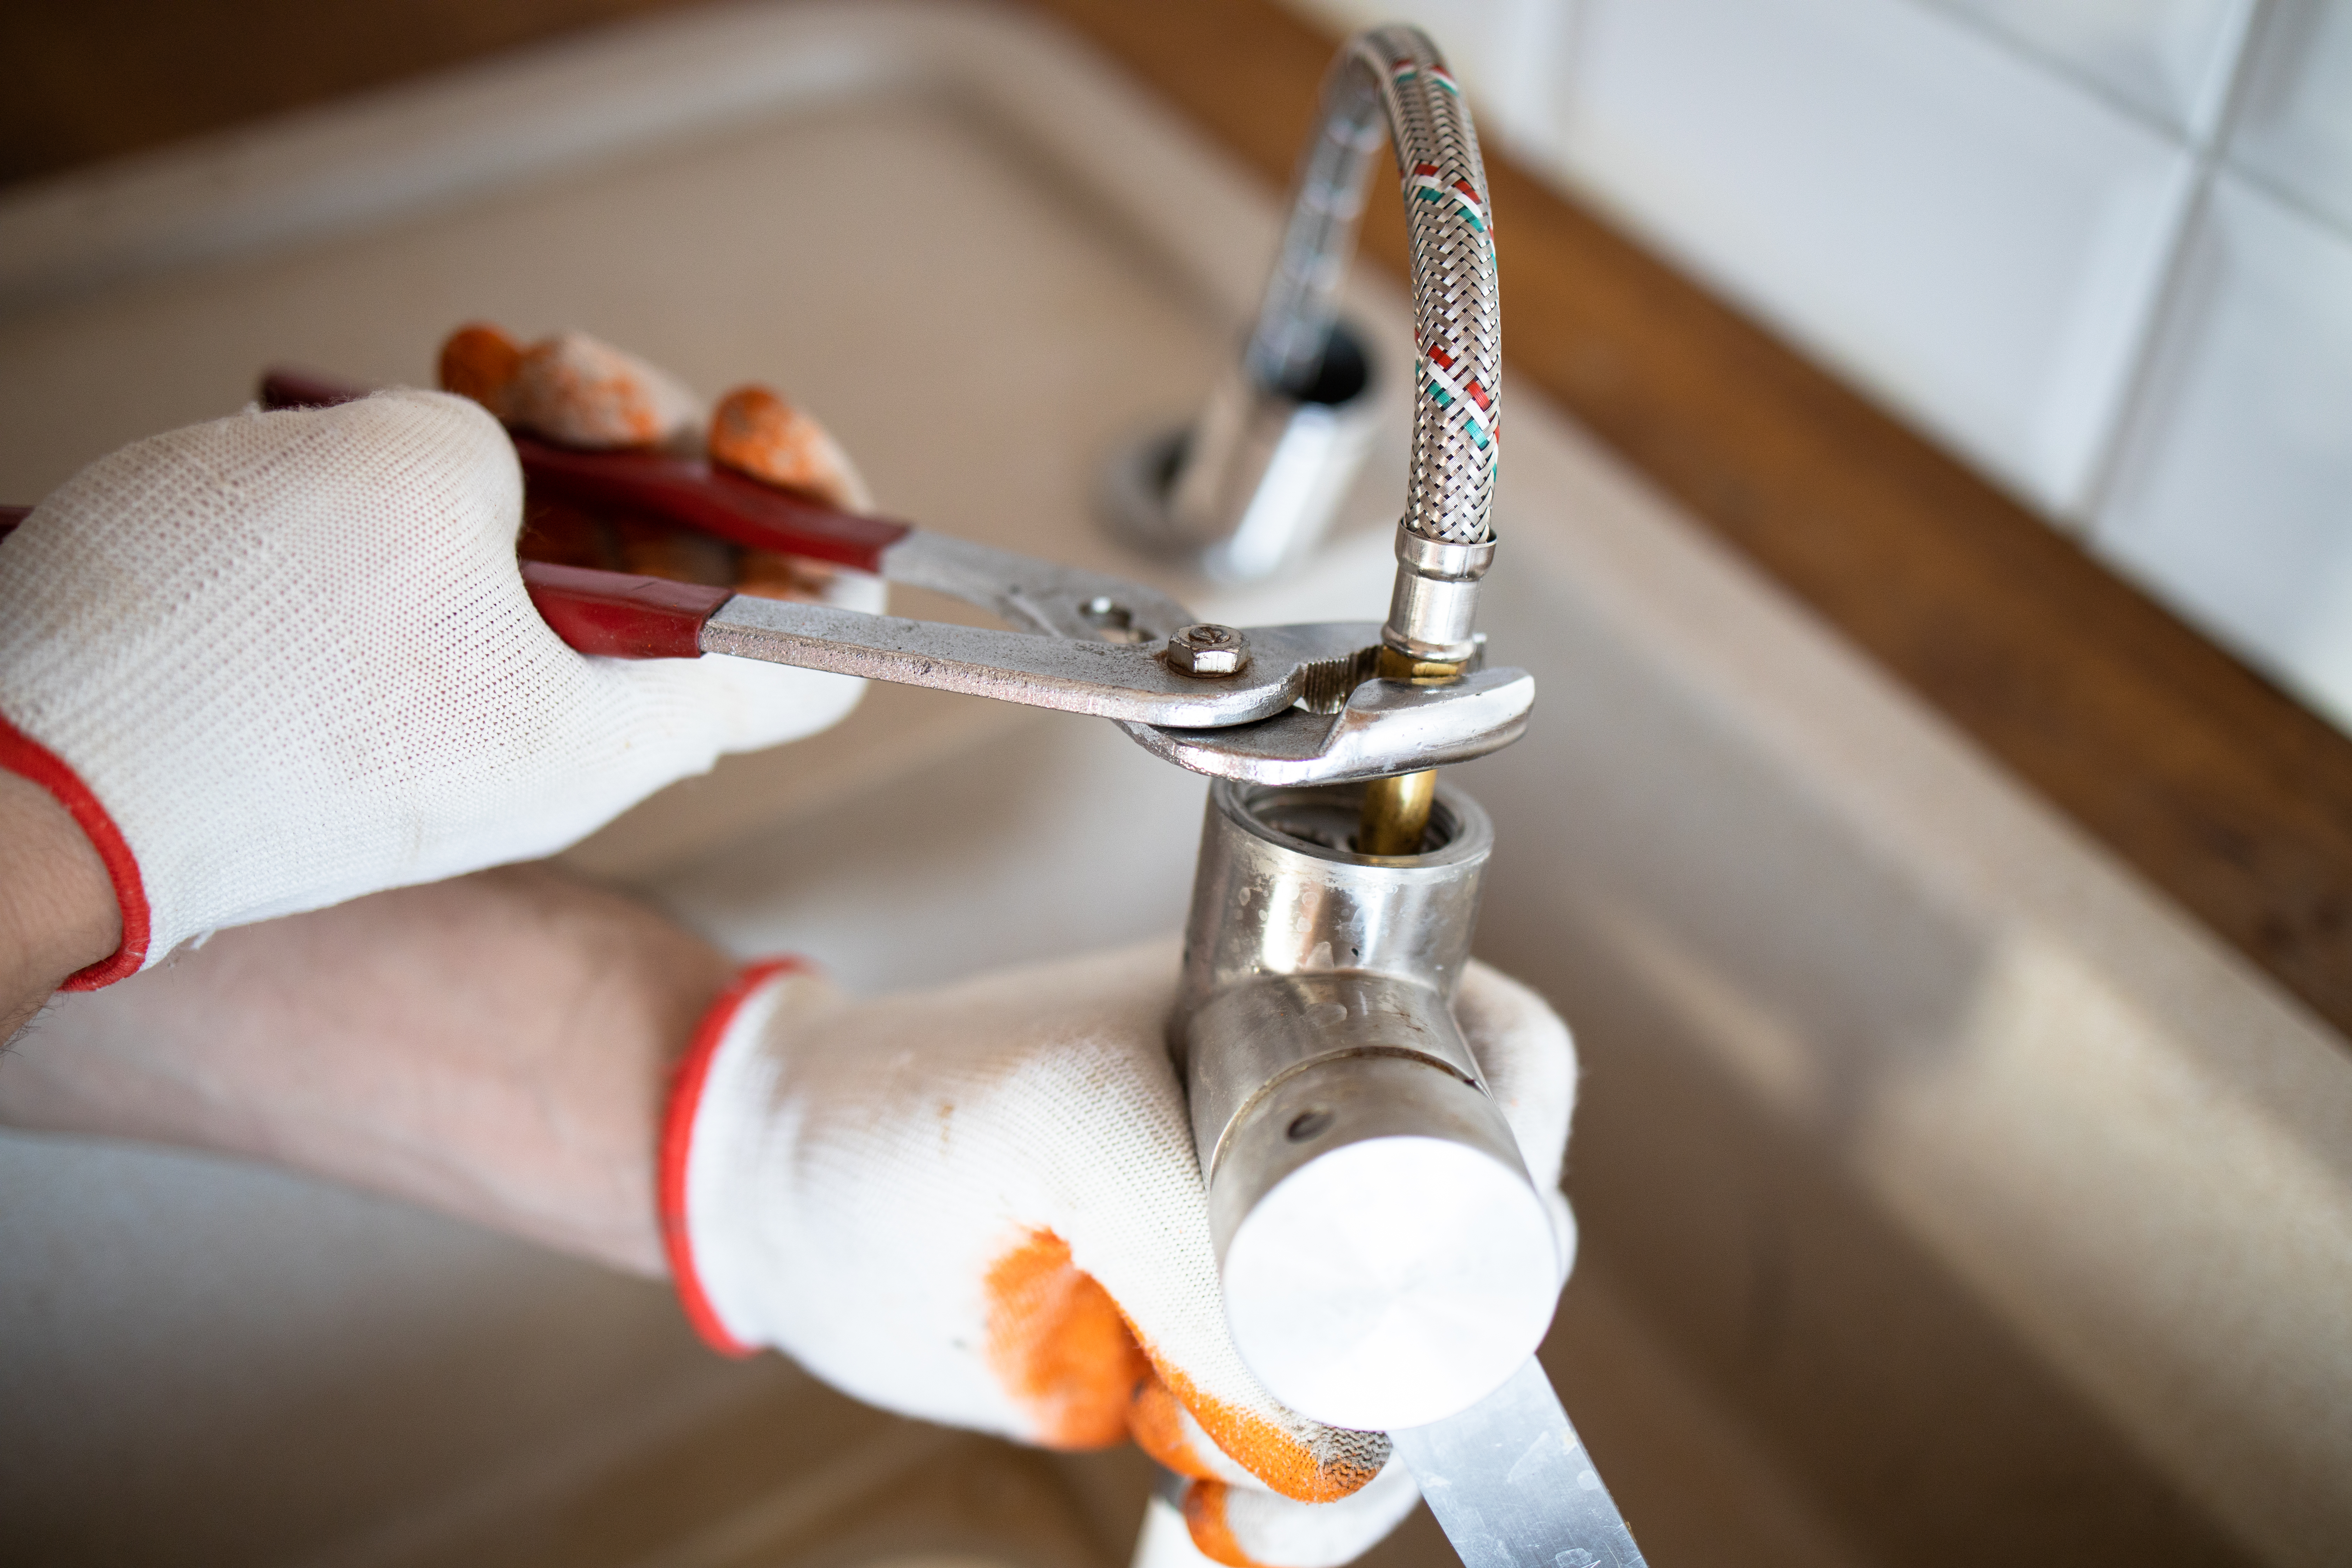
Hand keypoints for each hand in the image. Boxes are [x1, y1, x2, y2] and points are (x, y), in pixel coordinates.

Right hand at [0, 331, 870, 997]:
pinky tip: (394, 418)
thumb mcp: (412, 478)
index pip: (811, 660)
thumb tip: (482, 479)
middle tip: (556, 367)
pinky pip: (446, 597)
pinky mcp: (360, 712)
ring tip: (471, 361)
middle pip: (673, 579)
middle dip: (638, 444)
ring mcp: (454, 731)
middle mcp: (559, 746)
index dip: (824, 538)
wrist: (26, 781)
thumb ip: (499, 458)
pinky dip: (442, 503)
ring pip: (546, 571)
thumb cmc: (231, 645)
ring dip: (530, 449)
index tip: (768, 444)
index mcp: (622, 724)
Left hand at [667, 942, 1578, 1566]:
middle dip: (1424, 1384)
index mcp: (1314, 1011)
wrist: (795, 1199)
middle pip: (1480, 1260)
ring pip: (1409, 1374)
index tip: (1453, 1315)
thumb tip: (1333, 1426)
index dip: (1509, 1195)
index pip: (1507, 1076)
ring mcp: (1277, 1248)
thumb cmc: (904, 1109)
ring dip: (1347, 1470)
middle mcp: (1320, 1125)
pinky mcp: (1224, 1350)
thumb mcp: (1056, 1126)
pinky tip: (1211, 1514)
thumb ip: (1193, 1246)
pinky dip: (1288, 1503)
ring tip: (1231, 1507)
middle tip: (1319, 1468)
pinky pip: (1317, 1440)